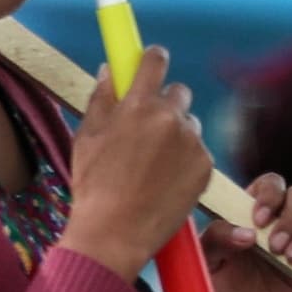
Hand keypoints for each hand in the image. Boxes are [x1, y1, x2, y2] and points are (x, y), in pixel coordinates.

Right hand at [51, 45, 212, 279]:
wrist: (115, 232)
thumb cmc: (94, 187)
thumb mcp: (86, 138)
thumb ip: (100, 99)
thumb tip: (110, 70)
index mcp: (137, 105)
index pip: (155, 60)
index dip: (152, 59)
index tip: (149, 63)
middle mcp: (169, 117)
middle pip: (178, 91)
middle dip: (164, 104)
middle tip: (146, 129)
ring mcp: (192, 141)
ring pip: (189, 124)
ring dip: (176, 134)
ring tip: (153, 165)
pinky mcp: (206, 165)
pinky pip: (198, 151)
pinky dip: (185, 161)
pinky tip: (165, 180)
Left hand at [207, 173, 291, 291]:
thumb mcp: (204, 265)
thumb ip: (217, 239)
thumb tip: (248, 232)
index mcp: (247, 217)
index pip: (268, 186)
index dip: (268, 194)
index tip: (257, 218)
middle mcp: (275, 227)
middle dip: (290, 215)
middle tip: (272, 245)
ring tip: (288, 258)